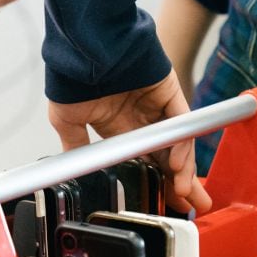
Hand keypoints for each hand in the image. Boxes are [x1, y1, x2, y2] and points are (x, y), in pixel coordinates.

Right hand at [48, 71, 212, 214]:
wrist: (84, 47)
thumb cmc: (72, 77)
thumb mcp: (66, 119)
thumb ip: (75, 145)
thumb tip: (75, 169)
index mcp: (119, 129)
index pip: (145, 164)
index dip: (156, 185)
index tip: (163, 206)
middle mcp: (142, 121)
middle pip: (167, 160)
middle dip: (180, 185)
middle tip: (190, 209)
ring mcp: (158, 108)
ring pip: (178, 146)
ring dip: (184, 172)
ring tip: (186, 195)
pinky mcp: (170, 94)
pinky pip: (181, 125)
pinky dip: (182, 147)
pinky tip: (178, 167)